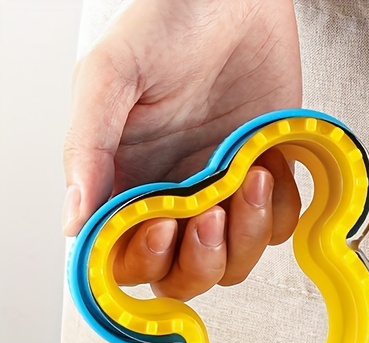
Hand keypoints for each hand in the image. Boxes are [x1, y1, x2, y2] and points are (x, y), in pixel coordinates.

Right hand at [63, 0, 302, 300]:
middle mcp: (174, 197)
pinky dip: (279, 209)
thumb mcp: (111, 77)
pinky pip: (277, 229)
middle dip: (202, 260)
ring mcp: (221, 195)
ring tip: (249, 178)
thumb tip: (75, 220)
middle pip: (185, 276)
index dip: (146, 260)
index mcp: (127, 181)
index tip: (163, 226)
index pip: (126, 258)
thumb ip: (87, 148)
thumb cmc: (168, 23)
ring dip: (247, 234)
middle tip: (211, 215)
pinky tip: (269, 165)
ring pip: (235, 262)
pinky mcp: (264, 184)